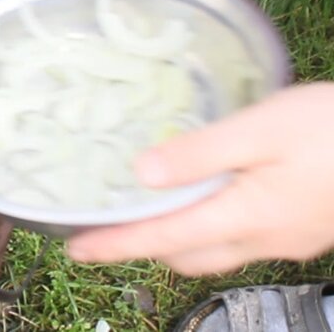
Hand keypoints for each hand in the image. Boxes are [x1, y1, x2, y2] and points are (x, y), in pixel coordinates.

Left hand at [67, 82, 333, 275]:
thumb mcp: (263, 128)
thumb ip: (200, 153)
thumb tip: (140, 175)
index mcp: (246, 216)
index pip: (163, 239)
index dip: (115, 244)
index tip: (74, 248)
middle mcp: (265, 238)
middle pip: (187, 253)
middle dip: (143, 243)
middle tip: (105, 221)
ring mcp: (289, 237)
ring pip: (216, 249)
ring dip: (178, 235)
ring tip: (147, 206)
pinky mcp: (307, 226)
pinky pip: (244, 236)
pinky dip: (211, 223)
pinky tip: (208, 194)